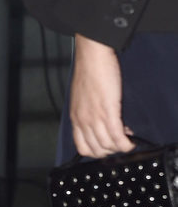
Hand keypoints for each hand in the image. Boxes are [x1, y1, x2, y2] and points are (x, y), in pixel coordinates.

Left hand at [69, 34, 132, 156]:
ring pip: (108, 146)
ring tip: (127, 138)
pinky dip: (126, 143)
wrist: (92, 55)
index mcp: (75, 118)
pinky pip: (117, 136)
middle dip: (111, 151)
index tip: (107, 145)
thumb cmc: (88, 72)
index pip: (82, 148)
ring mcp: (94, 117)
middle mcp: (82, 121)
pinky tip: (130, 140)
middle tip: (119, 142)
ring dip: (120, 147)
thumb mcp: (81, 98)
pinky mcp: (108, 111)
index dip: (97, 151)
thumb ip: (88, 113)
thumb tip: (101, 123)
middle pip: (97, 151)